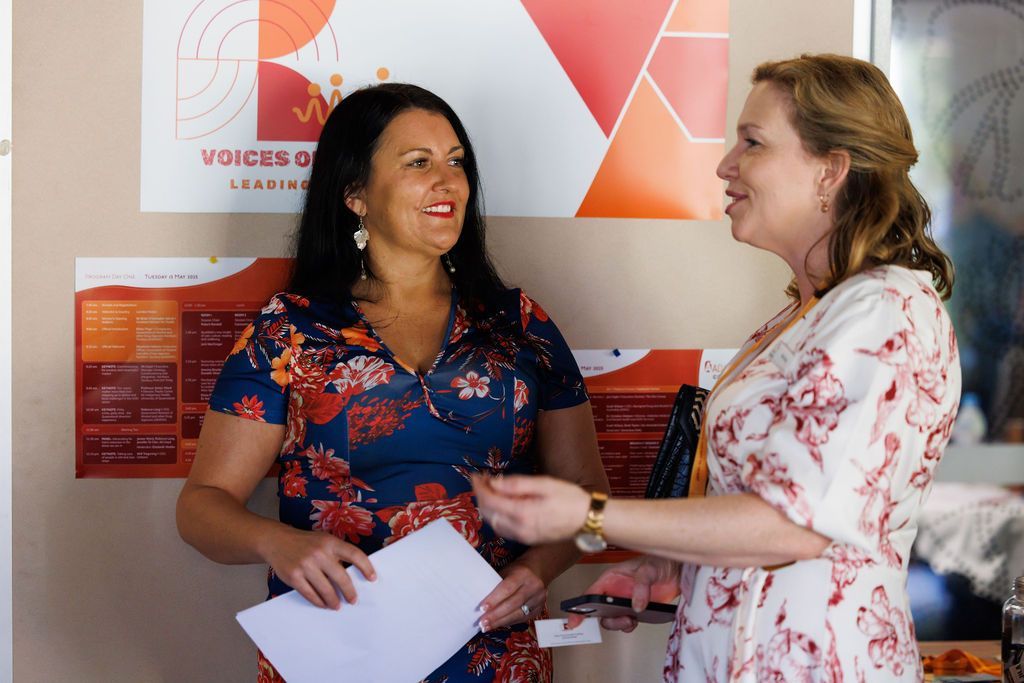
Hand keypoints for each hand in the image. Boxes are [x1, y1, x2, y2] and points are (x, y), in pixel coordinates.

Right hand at [261, 526, 375, 609]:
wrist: (277, 541)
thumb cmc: (306, 543)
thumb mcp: (323, 540)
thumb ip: (337, 553)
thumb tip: (355, 575)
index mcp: (330, 542)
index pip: (354, 554)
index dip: (366, 567)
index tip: (372, 578)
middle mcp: (319, 553)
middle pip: (341, 577)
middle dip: (349, 592)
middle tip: (353, 600)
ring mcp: (305, 565)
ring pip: (326, 589)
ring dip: (334, 600)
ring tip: (337, 605)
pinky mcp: (294, 577)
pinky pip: (310, 594)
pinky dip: (319, 602)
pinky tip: (323, 604)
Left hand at [471, 474, 589, 544]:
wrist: (589, 520)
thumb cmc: (570, 499)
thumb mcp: (544, 484)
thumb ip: (517, 484)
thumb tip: (494, 482)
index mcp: (523, 513)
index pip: (490, 500)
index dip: (479, 487)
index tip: (476, 476)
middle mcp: (519, 529)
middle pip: (488, 513)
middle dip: (481, 496)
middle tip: (482, 480)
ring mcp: (523, 537)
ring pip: (494, 523)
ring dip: (487, 506)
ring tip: (491, 490)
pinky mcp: (528, 539)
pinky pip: (504, 529)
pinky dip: (497, 516)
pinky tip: (502, 504)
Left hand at [478, 563, 546, 630]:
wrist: (539, 570)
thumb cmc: (518, 570)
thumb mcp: (507, 571)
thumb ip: (497, 584)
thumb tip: (481, 599)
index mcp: (523, 574)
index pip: (507, 588)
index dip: (494, 599)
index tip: (482, 608)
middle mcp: (534, 587)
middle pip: (513, 604)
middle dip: (496, 615)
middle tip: (482, 622)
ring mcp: (538, 599)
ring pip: (518, 614)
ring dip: (501, 622)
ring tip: (487, 627)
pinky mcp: (539, 609)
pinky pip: (522, 619)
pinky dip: (509, 622)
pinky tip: (498, 624)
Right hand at [566, 555, 680, 632]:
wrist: (677, 571)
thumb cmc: (659, 562)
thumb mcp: (648, 569)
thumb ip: (641, 585)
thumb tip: (636, 605)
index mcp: (611, 578)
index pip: (590, 593)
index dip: (580, 606)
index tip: (574, 619)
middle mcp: (615, 591)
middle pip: (600, 611)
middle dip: (607, 619)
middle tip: (621, 619)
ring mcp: (624, 601)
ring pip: (612, 619)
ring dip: (620, 624)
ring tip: (631, 620)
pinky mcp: (636, 610)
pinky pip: (627, 623)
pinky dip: (630, 626)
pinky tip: (637, 620)